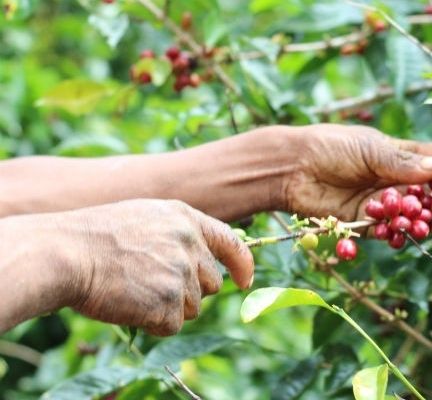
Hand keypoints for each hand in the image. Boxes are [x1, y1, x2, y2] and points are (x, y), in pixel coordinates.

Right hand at [62, 200, 252, 335]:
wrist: (65, 253)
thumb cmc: (95, 237)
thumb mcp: (145, 218)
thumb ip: (178, 235)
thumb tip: (203, 263)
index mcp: (185, 219)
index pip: (231, 243)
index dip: (241, 264)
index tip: (244, 281)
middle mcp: (190, 245)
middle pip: (211, 283)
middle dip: (189, 291)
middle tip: (152, 284)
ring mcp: (181, 274)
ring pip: (192, 307)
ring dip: (168, 308)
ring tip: (133, 290)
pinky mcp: (168, 303)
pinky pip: (171, 326)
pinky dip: (152, 324)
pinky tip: (128, 305)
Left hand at [282, 124, 431, 220]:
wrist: (293, 168)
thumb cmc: (330, 147)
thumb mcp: (370, 149)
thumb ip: (403, 163)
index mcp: (398, 154)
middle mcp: (393, 178)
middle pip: (428, 192)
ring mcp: (380, 201)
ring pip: (411, 214)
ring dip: (419, 220)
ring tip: (422, 222)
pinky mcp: (364, 220)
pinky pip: (387, 230)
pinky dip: (393, 232)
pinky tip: (396, 230)